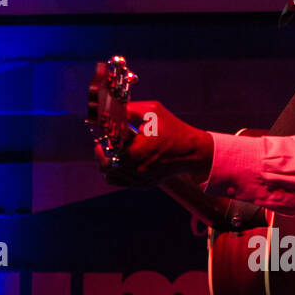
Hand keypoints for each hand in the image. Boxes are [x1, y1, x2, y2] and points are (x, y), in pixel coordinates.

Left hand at [95, 99, 213, 187]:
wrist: (193, 151)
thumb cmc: (173, 129)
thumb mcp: (153, 111)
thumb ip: (129, 109)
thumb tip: (109, 109)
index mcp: (138, 150)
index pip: (107, 148)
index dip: (102, 139)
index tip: (104, 132)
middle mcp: (138, 168)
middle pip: (105, 164)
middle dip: (102, 152)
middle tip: (104, 142)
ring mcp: (141, 179)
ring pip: (110, 174)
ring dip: (108, 162)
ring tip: (114, 150)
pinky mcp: (143, 185)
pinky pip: (119, 181)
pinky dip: (115, 171)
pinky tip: (121, 160)